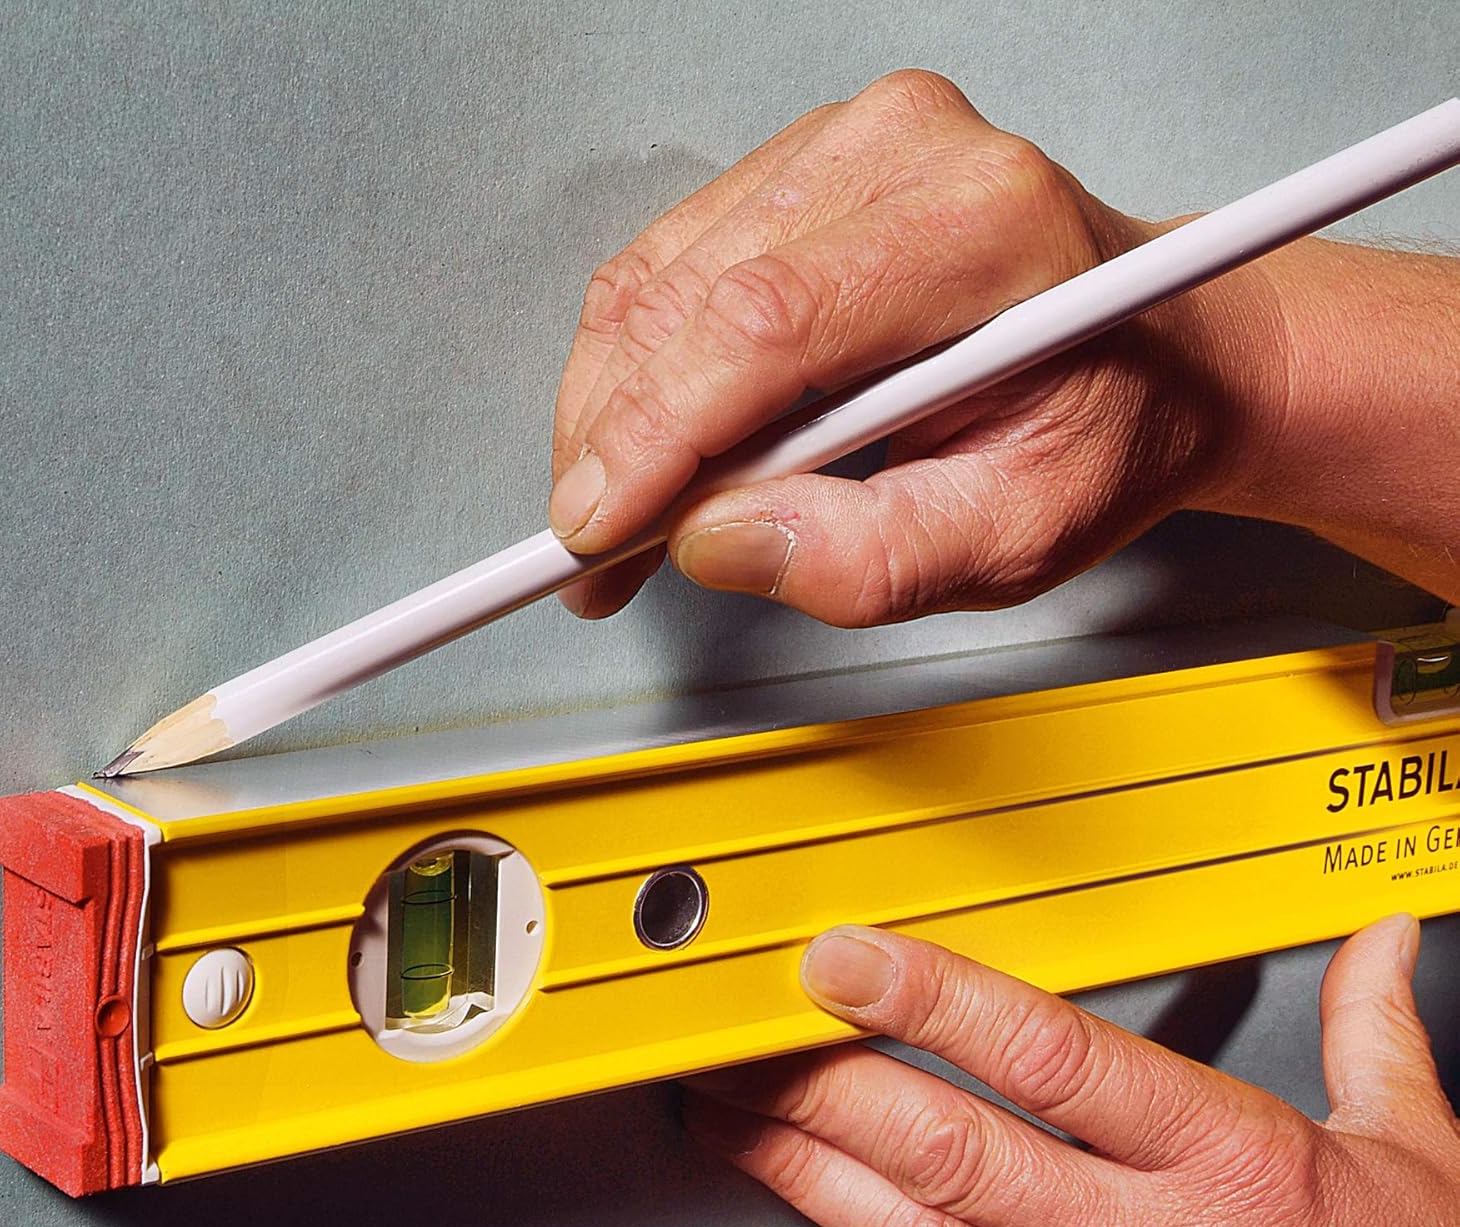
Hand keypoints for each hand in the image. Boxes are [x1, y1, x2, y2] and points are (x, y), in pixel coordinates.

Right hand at [546, 68, 1285, 620]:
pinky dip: (634, 371)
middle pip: (689, 298)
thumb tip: (717, 541)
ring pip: (655, 283)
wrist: (1156, 359)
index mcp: (980, 228)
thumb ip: (874, 557)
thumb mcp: (1020, 535)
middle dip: (611, 444)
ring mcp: (847, 147)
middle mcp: (906, 152)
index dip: (655, 438)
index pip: (765, 324)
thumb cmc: (1105, 433)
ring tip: (616, 516)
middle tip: (592, 556)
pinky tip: (644, 447)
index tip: (596, 533)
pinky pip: (668, 269)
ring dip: (609, 413)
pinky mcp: (802, 169)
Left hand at [683, 916, 1459, 1226]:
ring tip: (728, 1124)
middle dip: (820, 1083)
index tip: (844, 959)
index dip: (925, 996)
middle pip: (943, 1144)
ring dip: (803, 1177)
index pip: (1041, 1051)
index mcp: (1227, 1161)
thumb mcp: (1422, 1158)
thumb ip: (1374, 1035)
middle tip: (742, 1040)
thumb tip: (1374, 944)